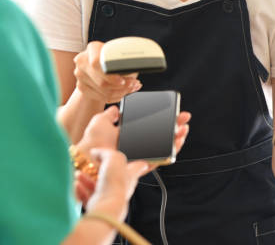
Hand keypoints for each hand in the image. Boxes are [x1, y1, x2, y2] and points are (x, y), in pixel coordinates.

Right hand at [73, 41, 141, 103]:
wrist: (100, 66)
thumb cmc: (113, 58)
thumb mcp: (120, 55)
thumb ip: (124, 60)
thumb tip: (134, 68)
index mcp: (93, 48)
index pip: (97, 63)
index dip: (111, 75)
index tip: (123, 80)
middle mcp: (83, 61)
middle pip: (101, 81)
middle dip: (121, 87)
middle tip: (133, 84)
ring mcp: (80, 74)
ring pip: (103, 91)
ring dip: (121, 92)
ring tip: (131, 88)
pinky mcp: (81, 87)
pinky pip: (101, 97)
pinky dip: (115, 96)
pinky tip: (123, 92)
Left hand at [74, 111, 190, 204]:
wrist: (90, 155)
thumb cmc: (93, 140)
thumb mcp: (101, 121)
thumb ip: (111, 114)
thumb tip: (116, 109)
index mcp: (130, 135)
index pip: (152, 126)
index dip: (164, 119)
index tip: (173, 111)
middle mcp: (137, 145)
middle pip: (162, 136)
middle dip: (175, 127)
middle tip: (184, 118)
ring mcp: (141, 155)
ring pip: (165, 148)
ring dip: (177, 138)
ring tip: (184, 129)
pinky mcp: (142, 165)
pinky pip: (161, 160)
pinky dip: (171, 152)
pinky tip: (177, 142)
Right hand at [84, 149, 148, 220]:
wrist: (107, 206)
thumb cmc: (114, 181)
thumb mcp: (113, 157)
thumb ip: (105, 152)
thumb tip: (96, 152)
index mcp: (131, 175)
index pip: (138, 167)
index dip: (139, 163)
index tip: (143, 162)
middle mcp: (122, 187)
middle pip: (114, 176)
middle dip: (101, 169)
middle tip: (93, 163)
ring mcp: (110, 198)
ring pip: (98, 187)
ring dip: (87, 179)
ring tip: (78, 174)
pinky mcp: (99, 207)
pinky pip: (89, 197)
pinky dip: (81, 190)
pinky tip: (76, 184)